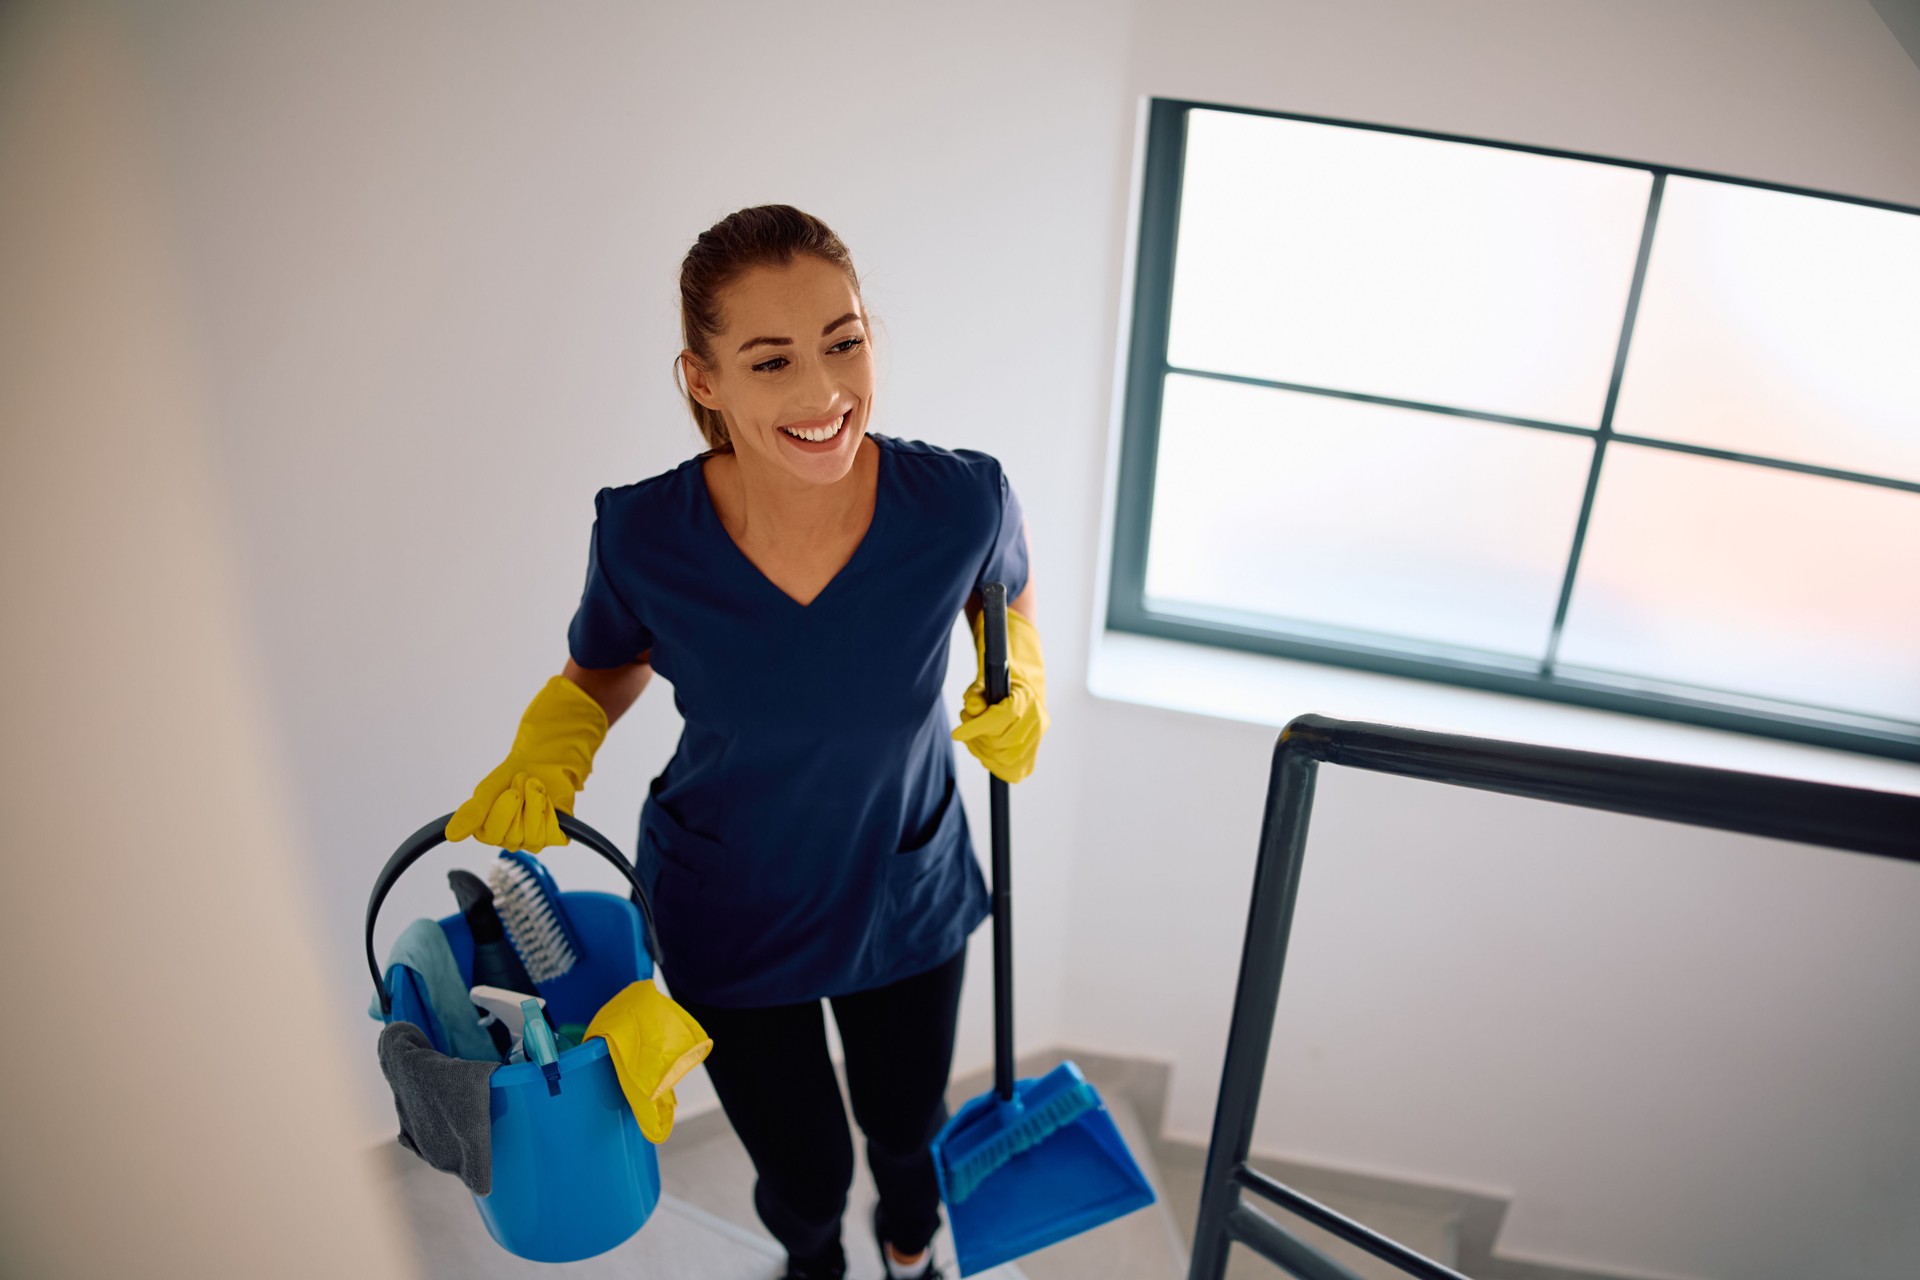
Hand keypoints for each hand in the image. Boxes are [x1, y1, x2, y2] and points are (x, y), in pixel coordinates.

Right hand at [446, 675, 608, 849]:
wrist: (544, 759)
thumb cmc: (512, 775)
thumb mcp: (488, 789)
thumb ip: (472, 812)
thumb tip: (451, 835)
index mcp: (488, 831)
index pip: (490, 834)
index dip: (502, 811)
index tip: (509, 789)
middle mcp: (509, 840)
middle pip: (512, 836)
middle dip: (520, 801)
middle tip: (522, 782)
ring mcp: (532, 840)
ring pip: (533, 837)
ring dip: (535, 803)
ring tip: (535, 786)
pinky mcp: (555, 837)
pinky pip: (551, 835)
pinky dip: (550, 811)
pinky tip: (549, 799)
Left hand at [951, 606, 1048, 782]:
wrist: (1018, 694)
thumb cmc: (996, 688)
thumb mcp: (984, 684)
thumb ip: (977, 694)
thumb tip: (972, 706)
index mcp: (1026, 697)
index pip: (1001, 717)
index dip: (976, 728)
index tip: (955, 734)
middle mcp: (1038, 719)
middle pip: (1002, 742)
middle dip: (977, 738)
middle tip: (965, 727)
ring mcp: (1038, 738)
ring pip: (1006, 759)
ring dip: (983, 752)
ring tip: (973, 738)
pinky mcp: (1034, 753)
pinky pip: (1014, 771)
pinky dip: (995, 765)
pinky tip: (985, 752)